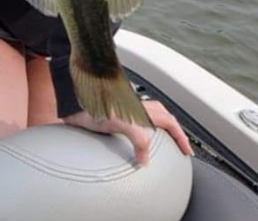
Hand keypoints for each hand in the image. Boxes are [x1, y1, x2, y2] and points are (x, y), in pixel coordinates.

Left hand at [63, 100, 193, 164]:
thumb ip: (138, 140)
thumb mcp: (121, 122)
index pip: (169, 121)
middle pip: (162, 116)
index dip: (181, 136)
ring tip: (161, 142)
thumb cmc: (92, 102)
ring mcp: (124, 109)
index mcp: (141, 108)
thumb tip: (145, 159)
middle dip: (174, 131)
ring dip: (158, 129)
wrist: (70, 97)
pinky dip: (140, 132)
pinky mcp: (112, 113)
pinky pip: (134, 123)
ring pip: (148, 118)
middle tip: (180, 146)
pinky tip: (133, 141)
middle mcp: (135, 106)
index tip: (187, 151)